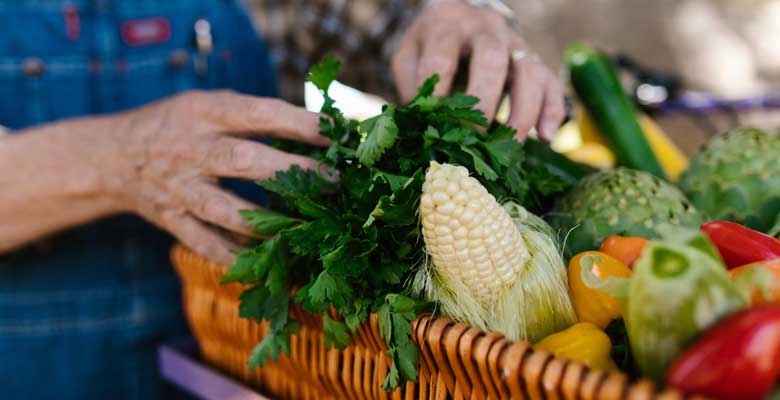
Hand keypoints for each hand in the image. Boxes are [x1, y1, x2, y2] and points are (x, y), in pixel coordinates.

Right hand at [102, 90, 328, 263]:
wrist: (113, 156)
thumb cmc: (180, 126)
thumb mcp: (210, 105)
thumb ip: (256, 118)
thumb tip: (320, 133)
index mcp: (205, 113)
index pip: (259, 114)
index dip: (299, 123)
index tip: (336, 133)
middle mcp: (191, 150)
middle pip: (244, 161)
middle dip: (292, 170)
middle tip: (333, 180)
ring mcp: (180, 189)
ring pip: (225, 210)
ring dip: (268, 222)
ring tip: (306, 228)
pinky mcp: (172, 221)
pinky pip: (205, 244)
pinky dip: (236, 257)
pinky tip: (269, 263)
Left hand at [392, 1, 564, 140]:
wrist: (462, 19)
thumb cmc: (432, 46)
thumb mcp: (410, 58)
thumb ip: (413, 87)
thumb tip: (423, 128)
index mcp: (448, 26)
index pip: (442, 57)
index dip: (439, 93)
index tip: (435, 125)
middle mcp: (486, 30)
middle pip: (491, 60)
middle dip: (484, 102)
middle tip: (475, 138)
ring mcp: (515, 44)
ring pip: (529, 73)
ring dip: (522, 112)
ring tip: (512, 145)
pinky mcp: (536, 62)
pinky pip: (551, 83)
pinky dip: (551, 111)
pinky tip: (545, 138)